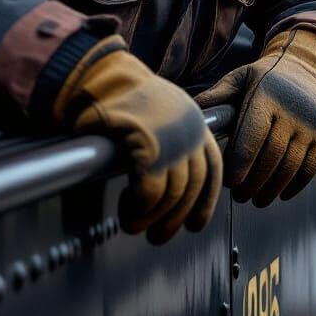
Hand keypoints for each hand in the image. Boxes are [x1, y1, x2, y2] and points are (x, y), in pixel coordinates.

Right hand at [54, 37, 221, 243]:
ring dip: (152, 218)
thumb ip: (176, 146)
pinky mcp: (147, 142)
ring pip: (173, 193)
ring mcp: (171, 135)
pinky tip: (126, 208)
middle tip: (158, 236)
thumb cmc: (126, 103)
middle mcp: (190, 129)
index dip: (205, 202)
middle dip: (176, 218)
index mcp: (196, 124)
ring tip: (133, 226)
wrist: (102, 79)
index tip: (195, 224)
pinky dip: (139, 208)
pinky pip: (150, 190)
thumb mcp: (164, 119)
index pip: (213, 169)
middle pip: (193, 187)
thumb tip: (176, 194)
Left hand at [195, 28, 315, 206]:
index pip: (251, 138)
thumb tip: (193, 112)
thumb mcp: (241, 76)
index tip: (230, 183)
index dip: (240, 165)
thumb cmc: (265, 77)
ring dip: (272, 189)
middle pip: (271, 157)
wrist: (307, 67)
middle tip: (240, 196)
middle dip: (253, 183)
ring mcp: (311, 123)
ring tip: (257, 199)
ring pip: (291, 166)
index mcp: (266, 96)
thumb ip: (217, 95)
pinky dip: (296, 185)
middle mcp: (292, 109)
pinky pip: (311, 167)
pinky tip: (281, 194)